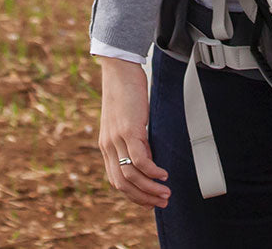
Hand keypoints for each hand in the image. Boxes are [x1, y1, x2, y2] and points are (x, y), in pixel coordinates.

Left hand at [97, 58, 170, 208]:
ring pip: (131, 176)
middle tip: (161, 202)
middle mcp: (108, 146)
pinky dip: (152, 171)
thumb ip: (131, 140)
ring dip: (150, 189)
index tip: (150, 200)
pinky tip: (163, 174)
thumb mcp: (125, 121)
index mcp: (106, 146)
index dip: (133, 195)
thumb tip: (147, 157)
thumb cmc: (125, 92)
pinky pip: (140, 159)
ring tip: (165, 193)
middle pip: (122, 184)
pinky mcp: (128, 130)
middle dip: (143, 198)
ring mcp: (117, 139)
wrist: (119, 70)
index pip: (116, 181)